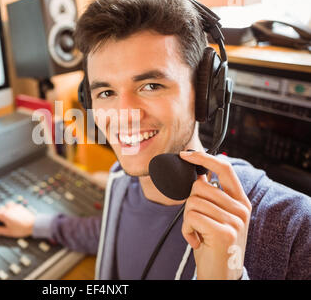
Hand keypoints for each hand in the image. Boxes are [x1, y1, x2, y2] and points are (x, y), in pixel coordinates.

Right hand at [0, 201, 34, 237]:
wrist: (34, 224)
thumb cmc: (22, 229)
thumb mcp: (7, 232)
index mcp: (4, 214)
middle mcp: (8, 208)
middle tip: (2, 224)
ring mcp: (14, 206)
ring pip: (4, 207)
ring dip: (4, 212)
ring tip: (8, 220)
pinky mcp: (19, 206)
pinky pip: (11, 206)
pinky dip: (10, 210)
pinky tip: (14, 217)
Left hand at [179, 151, 251, 279]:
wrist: (220, 274)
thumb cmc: (213, 244)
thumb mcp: (217, 216)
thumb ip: (212, 196)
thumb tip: (199, 173)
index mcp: (240, 201)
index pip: (225, 168)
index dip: (204, 158)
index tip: (186, 154)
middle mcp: (241, 209)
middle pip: (200, 186)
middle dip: (190, 204)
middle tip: (197, 223)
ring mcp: (235, 221)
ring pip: (192, 202)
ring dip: (187, 220)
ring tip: (198, 233)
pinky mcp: (224, 232)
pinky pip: (191, 217)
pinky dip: (186, 230)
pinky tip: (196, 241)